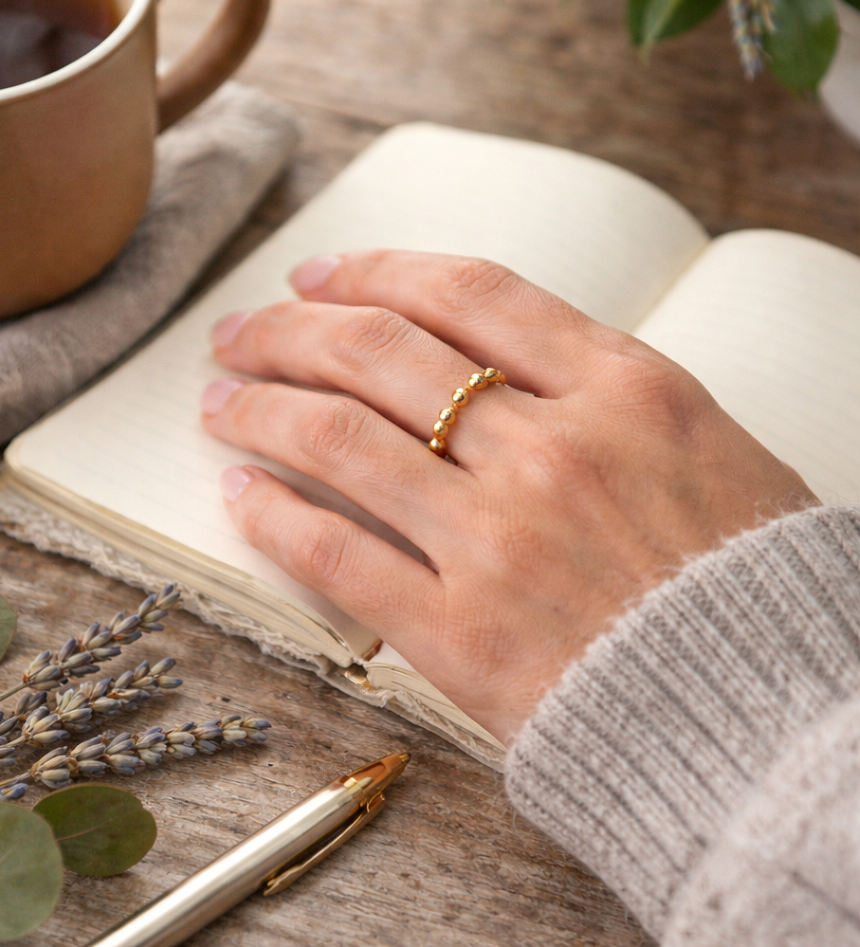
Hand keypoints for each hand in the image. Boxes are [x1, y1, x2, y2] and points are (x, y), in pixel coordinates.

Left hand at [200, 250, 817, 740]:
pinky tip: (242, 494)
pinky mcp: (463, 633)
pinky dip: (277, 516)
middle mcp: (552, 448)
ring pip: (341, 439)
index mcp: (623, 388)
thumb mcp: (699, 447)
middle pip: (380, 352)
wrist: (776, 726)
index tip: (320, 276)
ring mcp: (500, 538)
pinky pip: (340, 557)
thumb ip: (596, 394)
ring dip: (262, 407)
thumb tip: (487, 362)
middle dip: (291, 330)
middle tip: (241, 332)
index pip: (466, 292)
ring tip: (221, 401)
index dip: (374, 271)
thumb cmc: (748, 585)